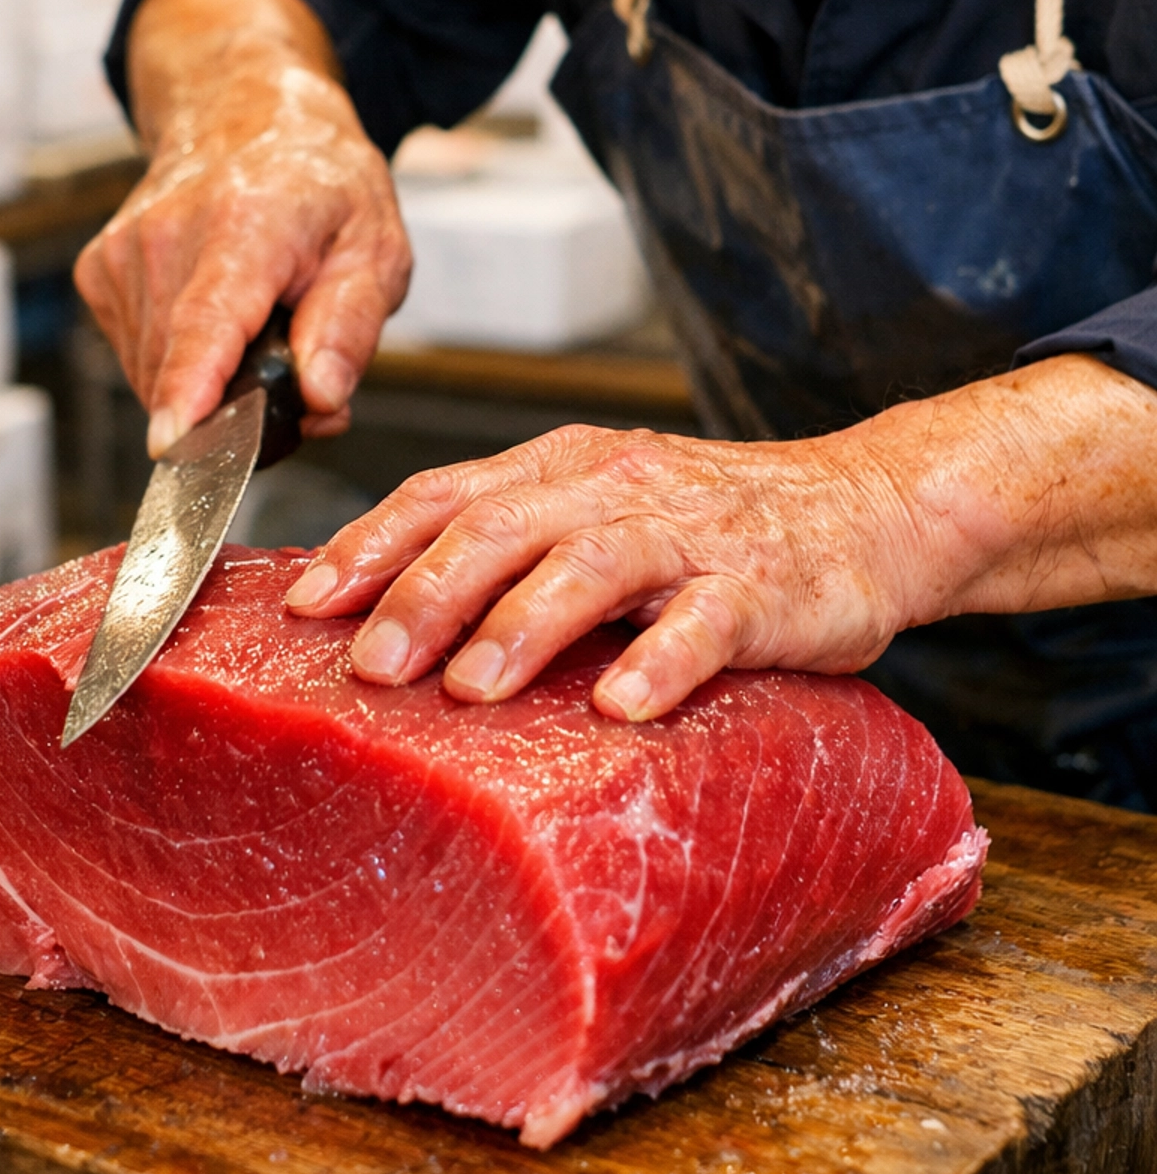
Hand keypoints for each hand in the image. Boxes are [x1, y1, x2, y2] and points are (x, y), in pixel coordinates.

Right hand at [75, 0, 411, 453]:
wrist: (246, 117)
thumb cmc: (319, 184)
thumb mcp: (376, 247)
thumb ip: (351, 327)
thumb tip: (321, 398)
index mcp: (247, 224)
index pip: (207, 320)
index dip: (190, 389)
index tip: (172, 443)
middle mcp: (169, 235)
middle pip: (182, 370)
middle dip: (238, 408)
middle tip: (297, 373)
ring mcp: (123, 253)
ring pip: (154, 375)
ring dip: (208, 385)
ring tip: (253, 328)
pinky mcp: (98, 272)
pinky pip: (136, 358)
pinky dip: (176, 362)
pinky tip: (210, 319)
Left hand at [284, 357, 1156, 718]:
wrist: (869, 507)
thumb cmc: (713, 526)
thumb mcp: (599, 511)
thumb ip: (512, 547)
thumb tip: (384, 618)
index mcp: (564, 468)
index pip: (445, 494)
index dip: (370, 546)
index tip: (304, 604)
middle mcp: (616, 488)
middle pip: (501, 527)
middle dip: (425, 594)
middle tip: (369, 666)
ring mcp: (692, 536)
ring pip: (592, 565)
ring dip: (523, 625)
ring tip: (469, 688)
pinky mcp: (763, 589)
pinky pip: (707, 623)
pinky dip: (660, 660)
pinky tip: (621, 705)